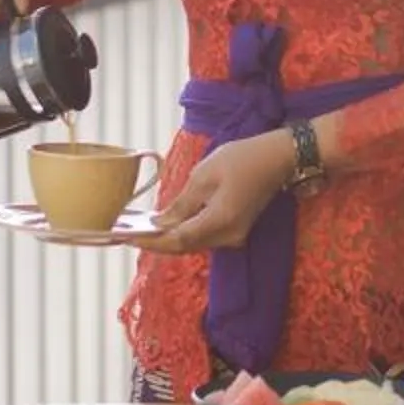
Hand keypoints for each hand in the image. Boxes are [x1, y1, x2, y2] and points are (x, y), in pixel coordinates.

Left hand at [137, 135, 299, 254]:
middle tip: (127, 233)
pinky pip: (203, 237)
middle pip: (184, 246)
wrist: (278, 158)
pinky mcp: (235, 231)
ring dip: (168, 238)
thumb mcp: (204, 175)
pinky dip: (183, 233)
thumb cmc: (241, 159)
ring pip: (193, 244)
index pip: (177, 239)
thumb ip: (181, 204)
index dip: (150, 240)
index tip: (125, 236)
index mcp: (219, 221)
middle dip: (155, 242)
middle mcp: (228, 236)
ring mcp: (234, 236)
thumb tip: (160, 224)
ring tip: (142, 228)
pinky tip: (167, 224)